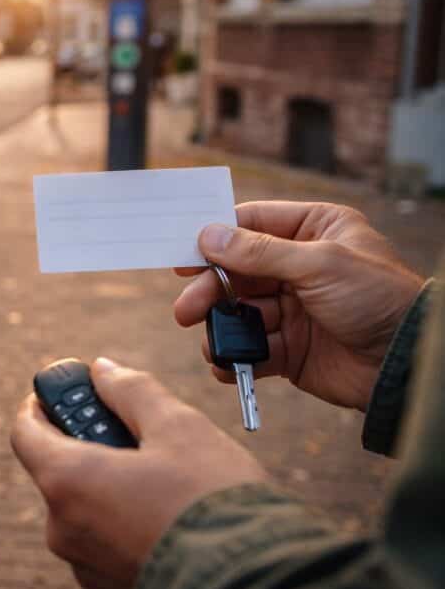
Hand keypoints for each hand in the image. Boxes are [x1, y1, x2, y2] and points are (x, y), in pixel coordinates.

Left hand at [11, 358, 266, 588]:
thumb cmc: (213, 501)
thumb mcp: (178, 427)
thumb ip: (132, 391)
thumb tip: (102, 370)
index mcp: (67, 482)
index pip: (25, 432)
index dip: (42, 404)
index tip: (64, 391)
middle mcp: (64, 530)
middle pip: (61, 473)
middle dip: (94, 447)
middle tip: (138, 431)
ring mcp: (87, 569)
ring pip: (89, 514)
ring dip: (114, 491)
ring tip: (170, 482)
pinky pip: (111, 550)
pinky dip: (130, 529)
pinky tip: (174, 522)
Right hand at [175, 201, 424, 410]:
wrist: (405, 364)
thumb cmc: (379, 299)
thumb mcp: (319, 264)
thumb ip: (259, 252)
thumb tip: (209, 235)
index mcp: (315, 231)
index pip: (252, 224)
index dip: (216, 238)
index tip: (184, 255)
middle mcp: (300, 267)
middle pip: (237, 272)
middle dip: (211, 292)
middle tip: (186, 310)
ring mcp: (294, 308)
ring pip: (239, 312)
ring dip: (221, 327)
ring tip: (212, 343)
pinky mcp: (290, 348)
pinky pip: (251, 348)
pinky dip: (234, 356)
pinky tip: (225, 363)